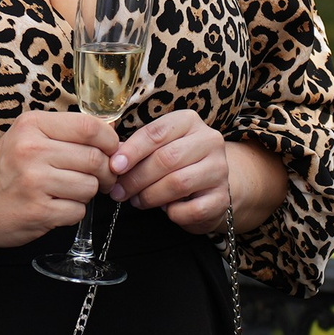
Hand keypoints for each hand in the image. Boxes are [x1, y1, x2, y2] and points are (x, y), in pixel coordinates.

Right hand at [0, 109, 117, 248]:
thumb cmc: (2, 170)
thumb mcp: (25, 138)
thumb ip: (63, 134)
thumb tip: (112, 136)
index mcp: (31, 126)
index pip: (89, 126)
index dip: (109, 140)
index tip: (111, 150)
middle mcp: (32, 151)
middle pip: (95, 158)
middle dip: (104, 171)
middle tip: (98, 177)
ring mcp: (35, 183)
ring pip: (90, 187)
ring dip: (87, 193)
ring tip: (68, 192)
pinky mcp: (38, 212)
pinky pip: (78, 211)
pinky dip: (72, 212)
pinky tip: (55, 207)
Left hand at [110, 110, 231, 231]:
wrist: (210, 188)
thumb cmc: (176, 165)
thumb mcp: (157, 149)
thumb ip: (136, 150)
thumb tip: (111, 160)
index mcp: (189, 121)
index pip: (157, 133)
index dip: (132, 151)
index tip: (114, 167)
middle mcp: (209, 141)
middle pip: (166, 159)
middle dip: (137, 178)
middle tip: (119, 192)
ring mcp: (220, 169)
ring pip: (179, 183)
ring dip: (150, 196)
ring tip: (136, 201)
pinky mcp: (223, 198)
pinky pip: (192, 209)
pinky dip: (173, 213)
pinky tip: (165, 210)